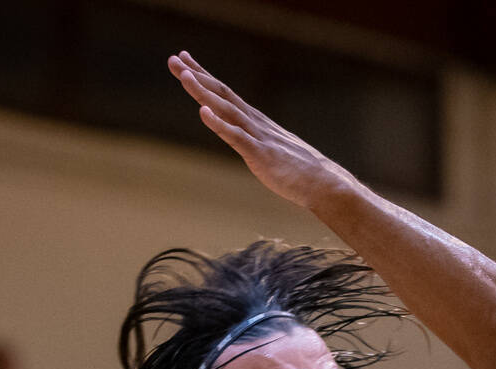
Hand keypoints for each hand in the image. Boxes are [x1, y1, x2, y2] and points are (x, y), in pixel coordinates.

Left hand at [169, 52, 353, 208]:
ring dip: (203, 92)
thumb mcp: (271, 150)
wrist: (322, 183)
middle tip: (174, 59)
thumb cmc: (299, 170)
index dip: (204, 76)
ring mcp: (257, 137)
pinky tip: (203, 112)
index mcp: (255, 121)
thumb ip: (255, 142)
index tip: (186, 60)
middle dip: (196, 76)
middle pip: (221, 94)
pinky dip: (218, 124)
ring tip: (184, 76)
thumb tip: (246, 141)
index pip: (225, 93)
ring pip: (225, 109)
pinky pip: (235, 136)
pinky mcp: (260, 155)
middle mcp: (254, 122)